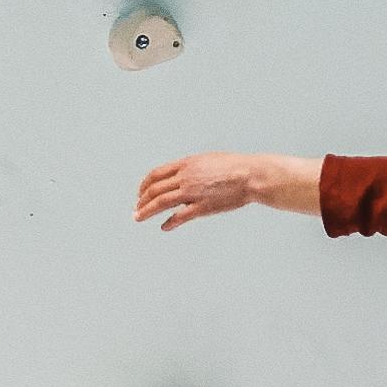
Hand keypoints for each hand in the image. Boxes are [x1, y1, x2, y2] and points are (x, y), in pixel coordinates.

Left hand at [132, 151, 312, 228]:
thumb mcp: (207, 160)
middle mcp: (185, 177)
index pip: (156, 174)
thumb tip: (182, 175)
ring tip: (138, 218)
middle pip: (154, 189)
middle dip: (141, 200)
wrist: (250, 175)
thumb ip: (192, 168)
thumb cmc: (234, 166)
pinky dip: (169, 222)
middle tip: (136, 210)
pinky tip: (164, 227)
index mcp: (186, 164)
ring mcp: (193, 192)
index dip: (144, 185)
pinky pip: (180, 217)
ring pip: (161, 203)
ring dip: (146, 211)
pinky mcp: (202, 207)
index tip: (140, 193)